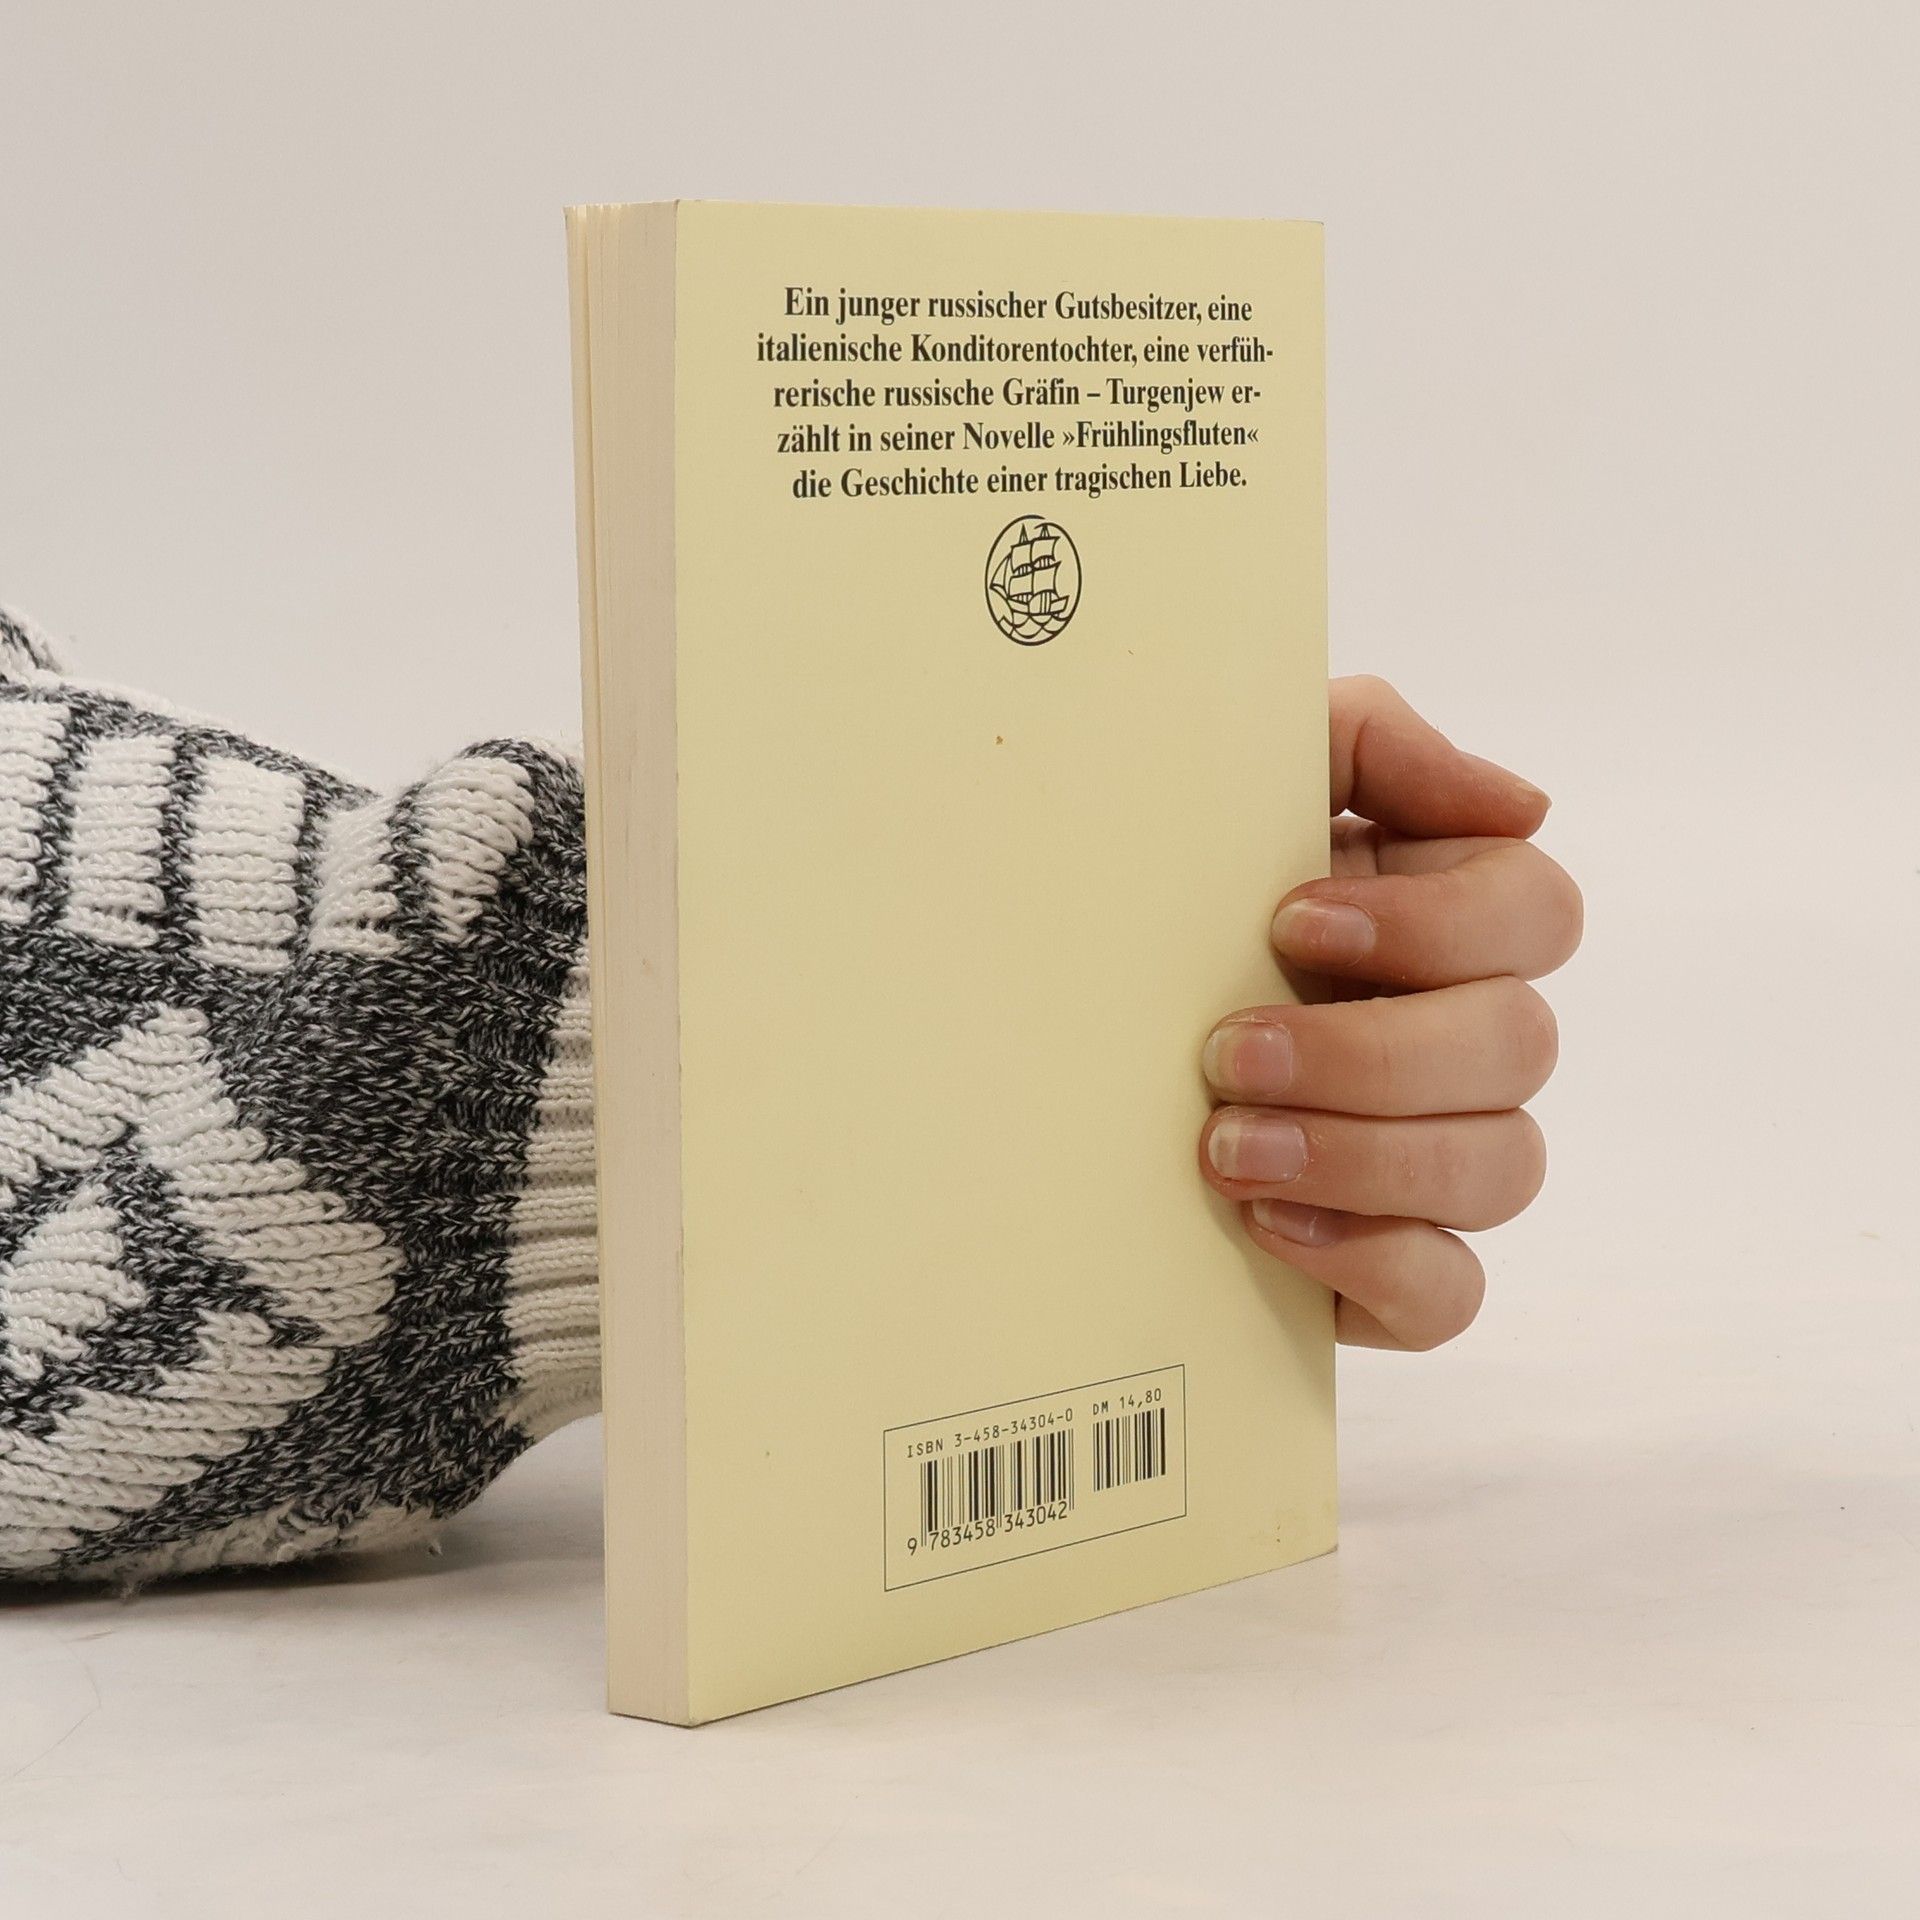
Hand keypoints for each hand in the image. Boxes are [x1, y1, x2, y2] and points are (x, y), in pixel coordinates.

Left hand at [1197, 677, 1581, 1350]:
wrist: (1040, 1022)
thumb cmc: (1155, 888)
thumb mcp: (1239, 780)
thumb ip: (1372, 742)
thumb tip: (1522, 804)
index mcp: (1436, 914)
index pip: (1534, 912)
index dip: (1436, 924)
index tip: (1290, 923)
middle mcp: (1458, 1036)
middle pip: (1519, 1045)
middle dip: (1370, 1052)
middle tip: (1227, 1052)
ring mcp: (1434, 1156)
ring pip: (1503, 1170)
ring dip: (1365, 1158)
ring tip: (1223, 1148)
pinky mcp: (1388, 1265)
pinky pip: (1450, 1294)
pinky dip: (1375, 1263)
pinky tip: (1268, 1228)